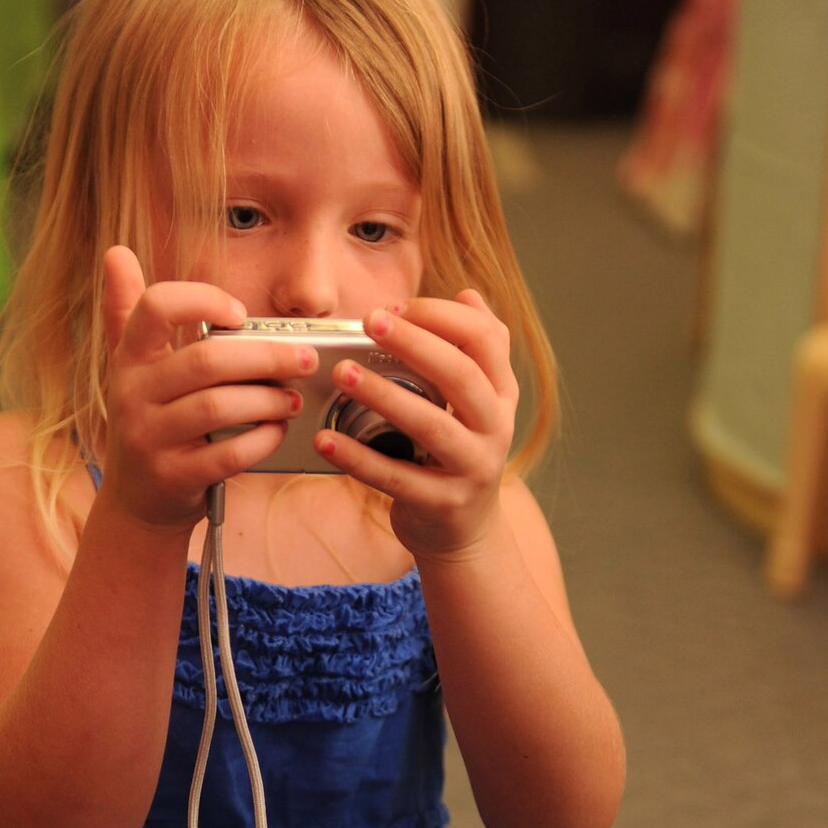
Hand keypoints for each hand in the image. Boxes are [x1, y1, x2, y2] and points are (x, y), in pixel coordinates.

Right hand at [100, 247, 315, 528]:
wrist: (137, 502)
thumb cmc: (149, 422)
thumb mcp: (130, 367)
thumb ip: (127, 311)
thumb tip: (115, 252)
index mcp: (129, 359)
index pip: (156, 307)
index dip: (202, 301)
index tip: (239, 314)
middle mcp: (133, 395)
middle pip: (206, 361)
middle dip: (265, 357)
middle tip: (303, 358)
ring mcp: (151, 438)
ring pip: (218, 407)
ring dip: (267, 401)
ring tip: (293, 399)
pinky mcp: (173, 477)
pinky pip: (227, 454)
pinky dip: (261, 441)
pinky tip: (277, 431)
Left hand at [316, 290, 518, 559]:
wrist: (464, 533)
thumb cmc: (457, 454)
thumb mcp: (476, 402)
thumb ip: (473, 350)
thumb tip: (468, 294)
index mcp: (501, 394)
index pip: (486, 338)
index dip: (442, 315)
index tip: (397, 307)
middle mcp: (495, 427)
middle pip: (461, 374)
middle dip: (414, 342)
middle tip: (369, 322)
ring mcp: (473, 468)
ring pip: (430, 424)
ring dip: (383, 394)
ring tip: (342, 374)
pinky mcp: (444, 504)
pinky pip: (396, 478)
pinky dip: (358, 458)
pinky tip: (326, 439)